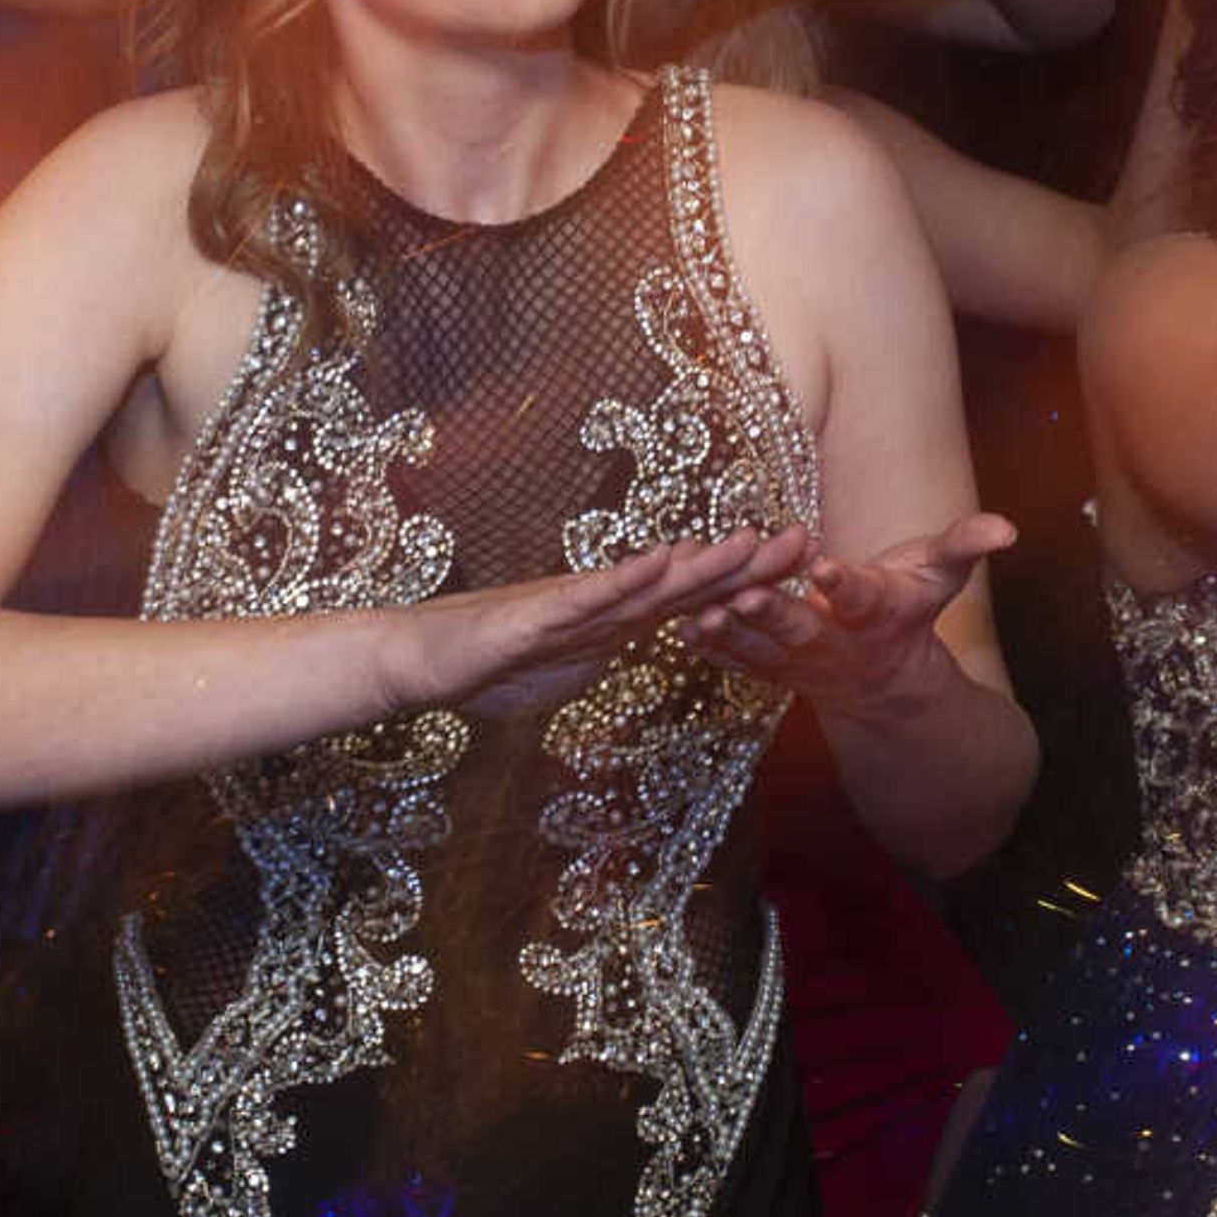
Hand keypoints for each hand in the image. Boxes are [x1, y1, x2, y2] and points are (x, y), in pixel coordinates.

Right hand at [381, 527, 812, 715]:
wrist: (412, 663)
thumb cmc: (479, 668)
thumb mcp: (556, 677)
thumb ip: (596, 662)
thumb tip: (624, 656)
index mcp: (609, 624)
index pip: (689, 603)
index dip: (742, 584)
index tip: (797, 569)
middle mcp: (597, 607)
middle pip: (683, 585)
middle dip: (744, 565)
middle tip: (805, 538)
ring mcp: (565, 608)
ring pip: (643, 586)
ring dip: (698, 565)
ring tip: (749, 541)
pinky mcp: (530, 619)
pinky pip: (584, 600)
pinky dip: (624, 581)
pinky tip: (659, 561)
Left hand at [680, 514, 1014, 710]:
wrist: (881, 680)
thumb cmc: (909, 609)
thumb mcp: (941, 575)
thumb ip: (965, 545)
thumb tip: (1009, 527)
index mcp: (876, 613)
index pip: (861, 598)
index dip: (844, 585)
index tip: (824, 567)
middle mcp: (834, 644)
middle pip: (801, 630)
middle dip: (772, 616)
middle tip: (744, 598)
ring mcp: (795, 662)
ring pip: (756, 648)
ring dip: (725, 632)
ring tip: (692, 611)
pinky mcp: (764, 668)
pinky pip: (730, 657)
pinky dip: (703, 643)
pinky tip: (670, 622)